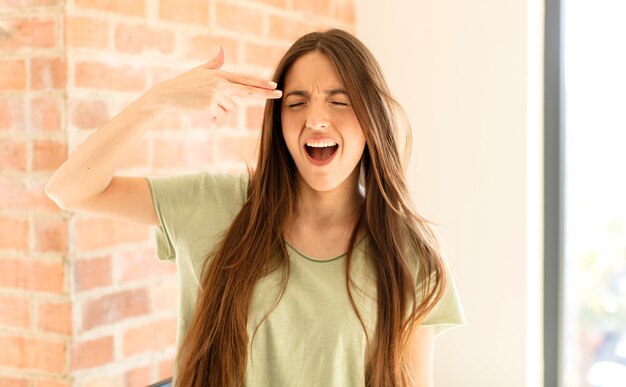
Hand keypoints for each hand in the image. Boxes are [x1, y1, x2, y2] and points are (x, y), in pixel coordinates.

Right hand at [142, 46, 281, 123]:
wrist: (167, 95)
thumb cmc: (184, 84)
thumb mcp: (200, 71)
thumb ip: (214, 63)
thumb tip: (221, 48)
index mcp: (219, 74)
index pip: (244, 79)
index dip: (260, 82)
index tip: (273, 85)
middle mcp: (220, 82)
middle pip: (247, 89)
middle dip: (265, 93)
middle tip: (280, 93)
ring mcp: (216, 93)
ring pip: (231, 108)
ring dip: (221, 110)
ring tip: (205, 104)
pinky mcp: (210, 104)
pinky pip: (221, 114)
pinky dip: (214, 116)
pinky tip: (201, 110)